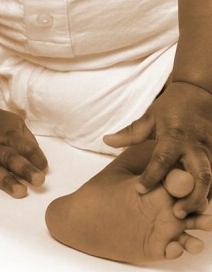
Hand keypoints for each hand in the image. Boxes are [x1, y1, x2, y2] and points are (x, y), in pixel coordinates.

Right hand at [0, 104, 47, 196]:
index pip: (25, 146)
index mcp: (8, 136)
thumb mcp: (14, 123)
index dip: (36, 156)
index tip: (44, 168)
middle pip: (10, 157)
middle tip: (38, 181)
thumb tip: (41, 162)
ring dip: (3, 179)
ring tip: (17, 191)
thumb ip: (27, 141)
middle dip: (24, 169)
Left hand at [103, 81, 211, 215]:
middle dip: (191, 196)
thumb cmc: (171, 106)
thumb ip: (130, 133)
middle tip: (176, 213)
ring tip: (189, 214)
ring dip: (202, 198)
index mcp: (174, 135)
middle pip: (199, 174)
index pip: (162, 159)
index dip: (151, 176)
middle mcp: (194, 145)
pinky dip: (210, 192)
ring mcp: (209, 150)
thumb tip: (106, 140)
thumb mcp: (149, 116)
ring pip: (211, 179)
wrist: (199, 92)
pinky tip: (200, 205)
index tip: (140, 190)